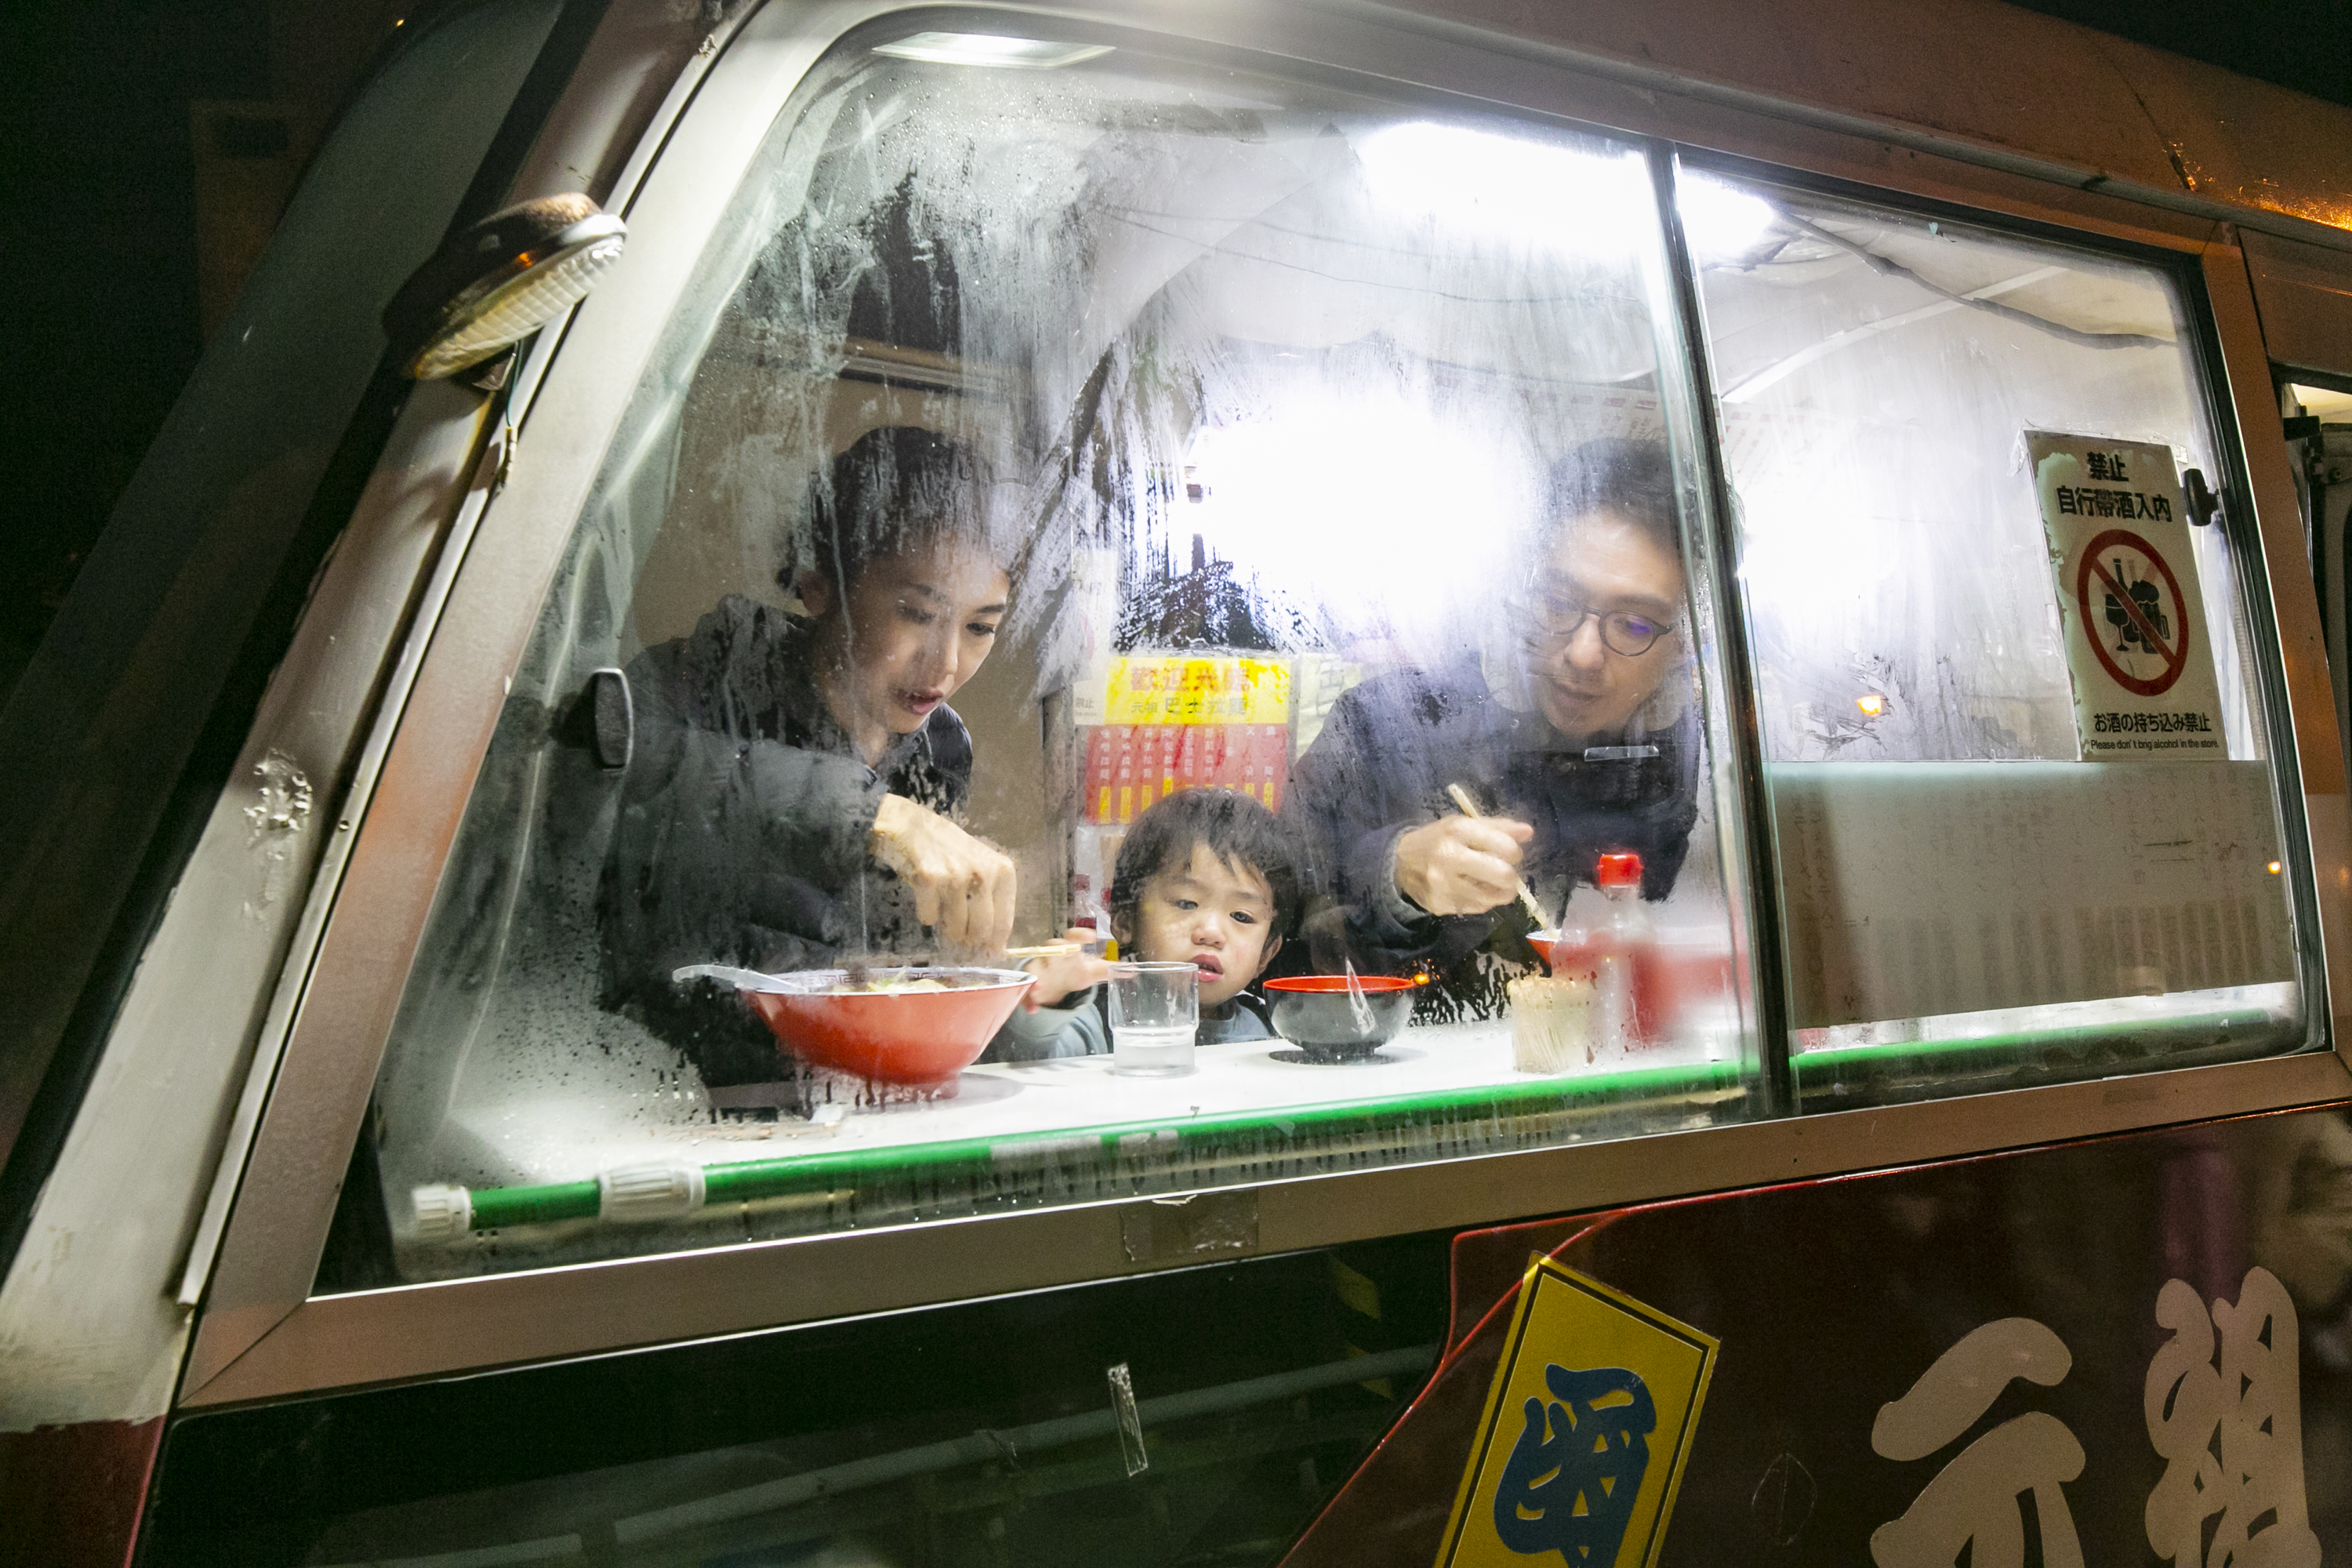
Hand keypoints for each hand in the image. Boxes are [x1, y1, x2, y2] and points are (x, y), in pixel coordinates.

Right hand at [870, 793, 1017, 952]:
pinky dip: (925, 914)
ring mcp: (955, 876)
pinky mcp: (929, 879)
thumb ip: (992, 905)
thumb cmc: (951, 852)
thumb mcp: (982, 870)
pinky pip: (928, 918)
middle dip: (967, 938)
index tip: (986, 954)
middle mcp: (983, 873)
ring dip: (945, 927)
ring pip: (954, 929)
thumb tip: (995, 951)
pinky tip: (925, 895)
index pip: (1004, 923)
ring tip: (942, 906)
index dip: (993, 945)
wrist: (912, 827)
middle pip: (980, 931)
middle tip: (958, 930)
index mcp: (1003, 871)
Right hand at [1021, 926, 1116, 1010]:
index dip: (1080, 935)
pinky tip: (1033, 1009)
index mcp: (1069, 949)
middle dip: (1056, 950)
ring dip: (1037, 977)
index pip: (1073, 937)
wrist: (1055, 984)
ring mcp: (1039, 969)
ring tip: (1040, 987)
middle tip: (1062, 953)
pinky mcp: (1031, 985)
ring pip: (1035, 968)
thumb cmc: (1074, 972)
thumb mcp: (1092, 972)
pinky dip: (1028, 1000)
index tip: (1091, 936)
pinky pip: (1027, 991)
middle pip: (1053, 948)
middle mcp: (1053, 955)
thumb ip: (1108, 970)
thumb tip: (1132, 970)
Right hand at [1393, 816, 1533, 916]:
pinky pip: (1478, 908)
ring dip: (1501, 892)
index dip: (1516, 852)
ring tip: (1493, 884)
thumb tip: (1528, 832)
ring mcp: (1444, 885)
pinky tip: (1474, 890)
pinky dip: (1483, 900)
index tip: (1510, 854)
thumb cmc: (1439, 840)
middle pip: (1503, 875)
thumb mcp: (1464, 825)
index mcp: (1457, 831)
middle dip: (1512, 876)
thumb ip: (1498, 827)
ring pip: (1493, 897)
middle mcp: (1449, 857)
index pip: (1505, 846)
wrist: (1399, 864)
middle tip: (1506, 873)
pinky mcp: (1441, 905)